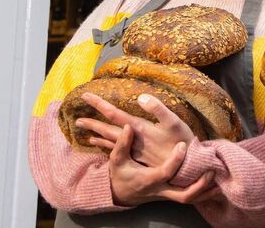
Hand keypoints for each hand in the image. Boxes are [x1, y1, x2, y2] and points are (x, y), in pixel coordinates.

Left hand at [76, 92, 195, 166]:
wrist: (187, 168)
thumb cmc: (182, 142)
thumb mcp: (174, 123)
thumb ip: (158, 109)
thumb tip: (140, 97)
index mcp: (139, 128)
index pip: (114, 114)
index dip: (100, 104)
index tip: (84, 96)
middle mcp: (133, 140)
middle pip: (108, 130)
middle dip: (93, 123)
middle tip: (77, 120)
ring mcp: (136, 150)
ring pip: (111, 142)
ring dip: (98, 136)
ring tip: (86, 134)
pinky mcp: (140, 157)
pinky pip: (118, 151)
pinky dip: (108, 147)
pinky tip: (104, 146)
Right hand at [104, 123, 218, 205]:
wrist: (120, 193)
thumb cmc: (120, 174)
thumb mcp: (117, 160)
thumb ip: (122, 144)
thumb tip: (128, 126)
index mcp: (148, 180)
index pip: (165, 173)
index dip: (175, 161)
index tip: (183, 145)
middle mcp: (160, 190)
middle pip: (183, 195)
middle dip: (199, 185)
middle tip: (211, 170)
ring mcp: (167, 195)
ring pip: (190, 199)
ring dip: (206, 192)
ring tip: (219, 180)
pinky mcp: (172, 195)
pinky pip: (191, 198)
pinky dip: (204, 194)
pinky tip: (216, 186)